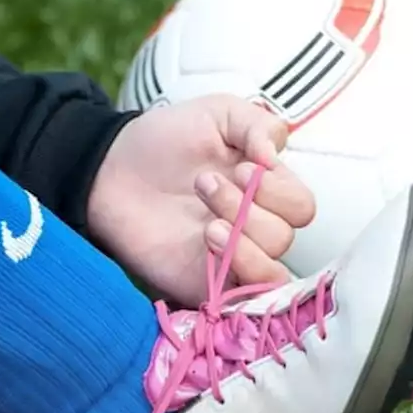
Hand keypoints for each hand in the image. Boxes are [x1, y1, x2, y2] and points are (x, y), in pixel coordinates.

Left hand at [88, 94, 315, 305]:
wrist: (111, 169)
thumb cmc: (165, 141)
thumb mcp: (219, 114)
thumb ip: (258, 125)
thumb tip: (275, 155)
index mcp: (265, 189)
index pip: (301, 205)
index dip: (278, 188)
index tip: (240, 166)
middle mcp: (254, 226)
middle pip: (287, 235)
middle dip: (249, 207)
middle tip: (205, 184)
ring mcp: (232, 258)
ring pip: (272, 270)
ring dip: (242, 238)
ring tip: (205, 220)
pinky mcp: (208, 284)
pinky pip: (246, 298)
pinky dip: (238, 270)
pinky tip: (208, 243)